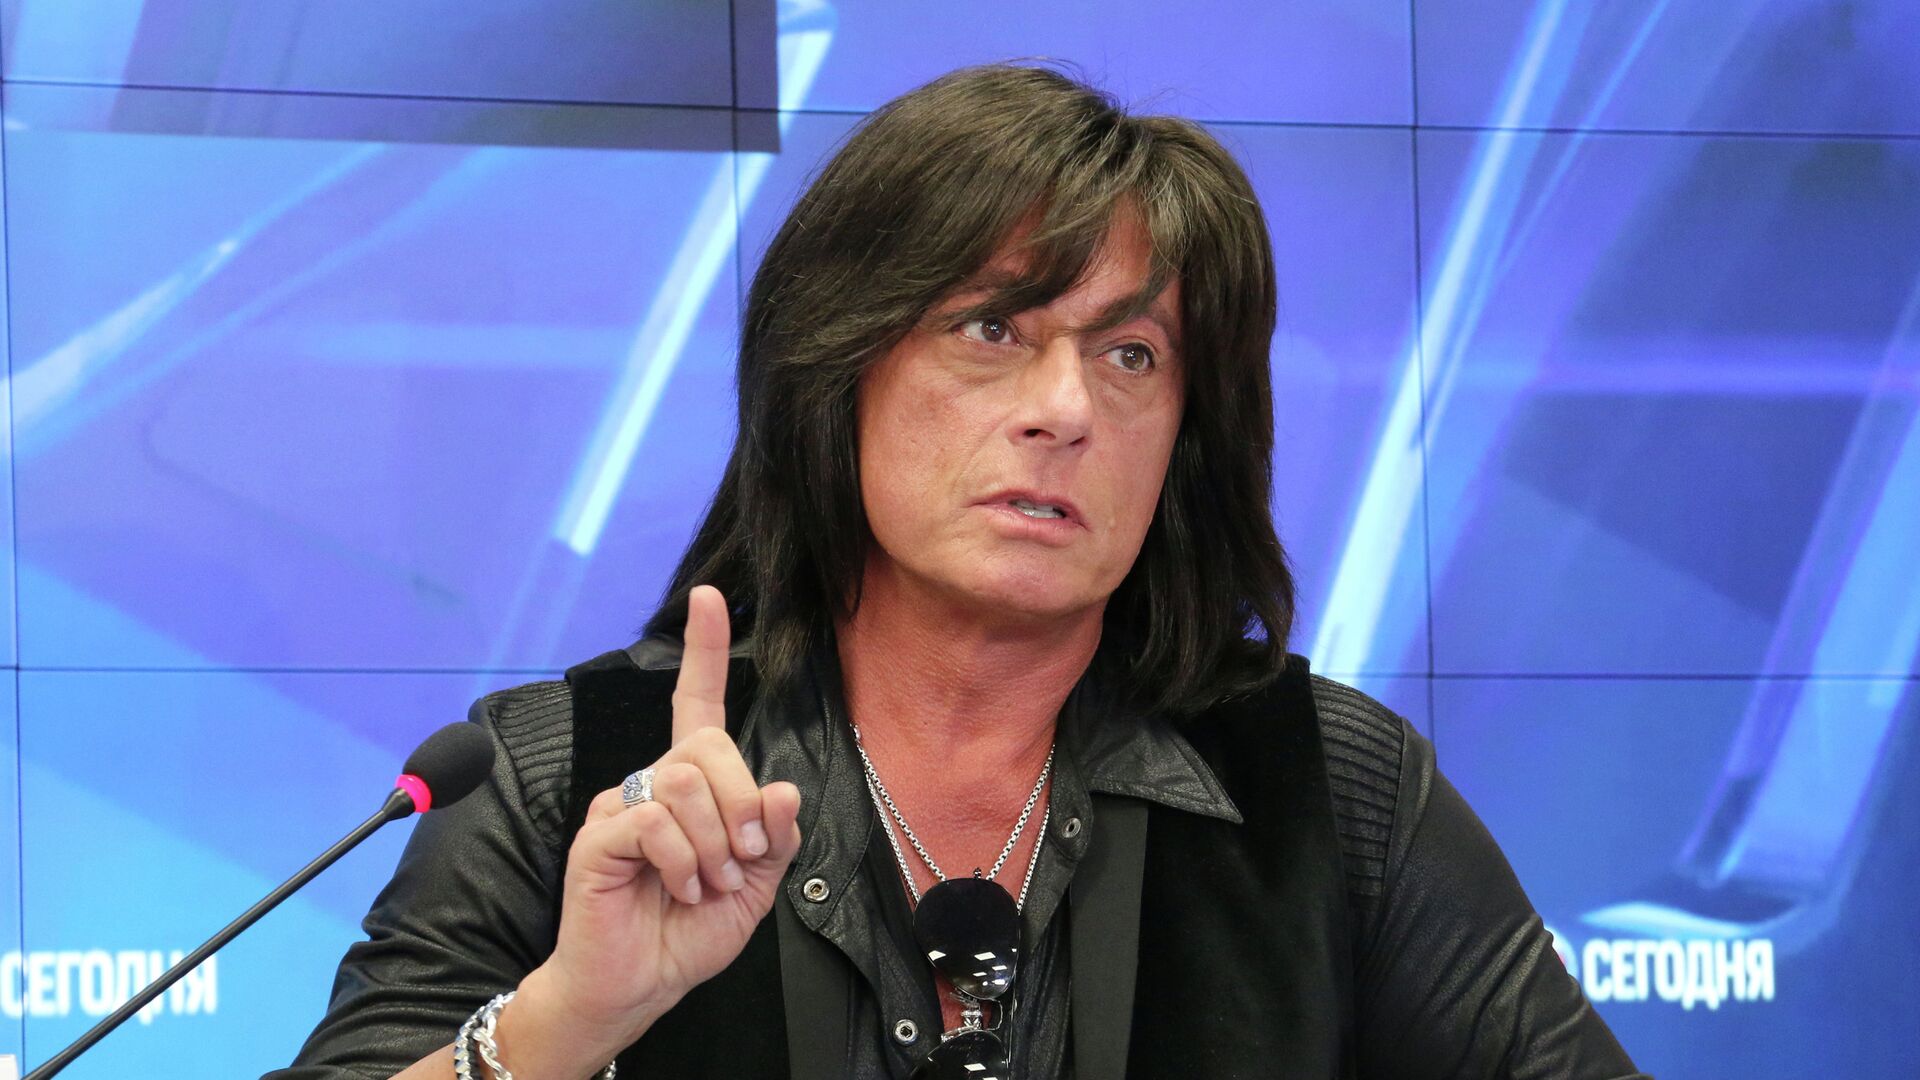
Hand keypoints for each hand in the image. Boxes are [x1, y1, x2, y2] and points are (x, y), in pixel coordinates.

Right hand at [506, 585, 803, 1069]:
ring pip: (685, 782)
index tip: (710, 599)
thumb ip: (776, 837)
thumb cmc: (690, 931)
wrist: (641, 984)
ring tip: (705, 883)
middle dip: (742, 808)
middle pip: (709, 747)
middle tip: (740, 862)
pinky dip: (682, 861)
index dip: (705, 651)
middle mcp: (654, 783)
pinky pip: (654, 821)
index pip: (698, 703)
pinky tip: (677, 887)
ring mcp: (622, 806)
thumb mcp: (757, 885)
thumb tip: (782, 790)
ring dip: (714, 845)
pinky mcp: (598, 836)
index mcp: (694, 786)